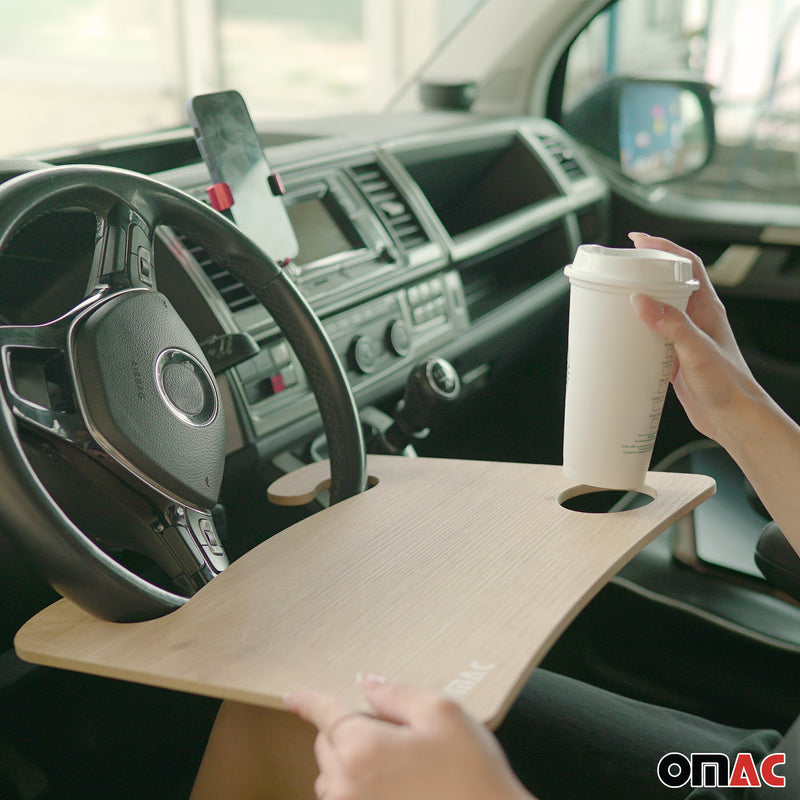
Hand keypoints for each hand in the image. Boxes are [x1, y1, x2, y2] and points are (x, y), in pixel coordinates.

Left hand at [286, 674, 534, 799]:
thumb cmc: (473, 776)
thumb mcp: (443, 714)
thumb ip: (397, 694)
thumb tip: (368, 683)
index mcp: (362, 748)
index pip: (326, 714)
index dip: (309, 701)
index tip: (292, 697)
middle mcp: (346, 787)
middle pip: (327, 745)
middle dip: (348, 732)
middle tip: (394, 736)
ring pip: (332, 778)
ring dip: (351, 765)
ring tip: (400, 769)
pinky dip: (357, 789)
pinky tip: (396, 789)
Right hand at [628, 232, 764, 451]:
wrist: (734, 419)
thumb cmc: (728, 386)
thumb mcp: (697, 351)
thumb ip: (672, 325)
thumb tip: (641, 300)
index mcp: (707, 308)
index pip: (687, 264)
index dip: (663, 247)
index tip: (637, 240)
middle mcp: (696, 319)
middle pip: (668, 283)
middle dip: (643, 272)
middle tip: (617, 270)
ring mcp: (685, 338)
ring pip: (658, 310)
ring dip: (637, 303)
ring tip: (611, 302)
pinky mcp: (675, 357)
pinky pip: (652, 337)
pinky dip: (635, 333)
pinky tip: (621, 341)